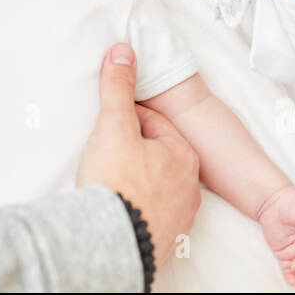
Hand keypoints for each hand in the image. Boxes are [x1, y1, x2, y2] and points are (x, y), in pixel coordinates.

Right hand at [76, 43, 200, 270]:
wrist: (109, 243)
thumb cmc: (116, 182)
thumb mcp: (114, 125)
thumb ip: (118, 87)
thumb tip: (123, 51)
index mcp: (183, 155)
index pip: (153, 123)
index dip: (126, 119)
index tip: (107, 123)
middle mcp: (189, 188)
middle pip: (156, 155)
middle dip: (133, 149)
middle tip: (105, 149)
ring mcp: (179, 218)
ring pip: (156, 186)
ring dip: (137, 180)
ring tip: (109, 179)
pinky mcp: (163, 241)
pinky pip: (150, 214)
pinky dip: (136, 207)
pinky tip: (117, 206)